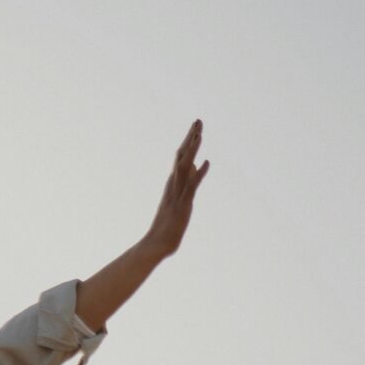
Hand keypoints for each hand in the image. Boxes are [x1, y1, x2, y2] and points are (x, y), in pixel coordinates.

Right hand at [144, 120, 210, 258]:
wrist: (157, 243)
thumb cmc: (168, 224)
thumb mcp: (182, 197)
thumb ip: (189, 180)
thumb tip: (198, 165)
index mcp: (173, 183)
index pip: (181, 157)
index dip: (189, 142)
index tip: (196, 128)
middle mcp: (173, 184)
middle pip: (182, 156)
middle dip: (190, 138)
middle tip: (198, 121)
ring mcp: (177, 193)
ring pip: (185, 166)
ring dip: (192, 150)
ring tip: (199, 134)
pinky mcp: (183, 203)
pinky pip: (191, 186)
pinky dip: (199, 174)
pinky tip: (207, 163)